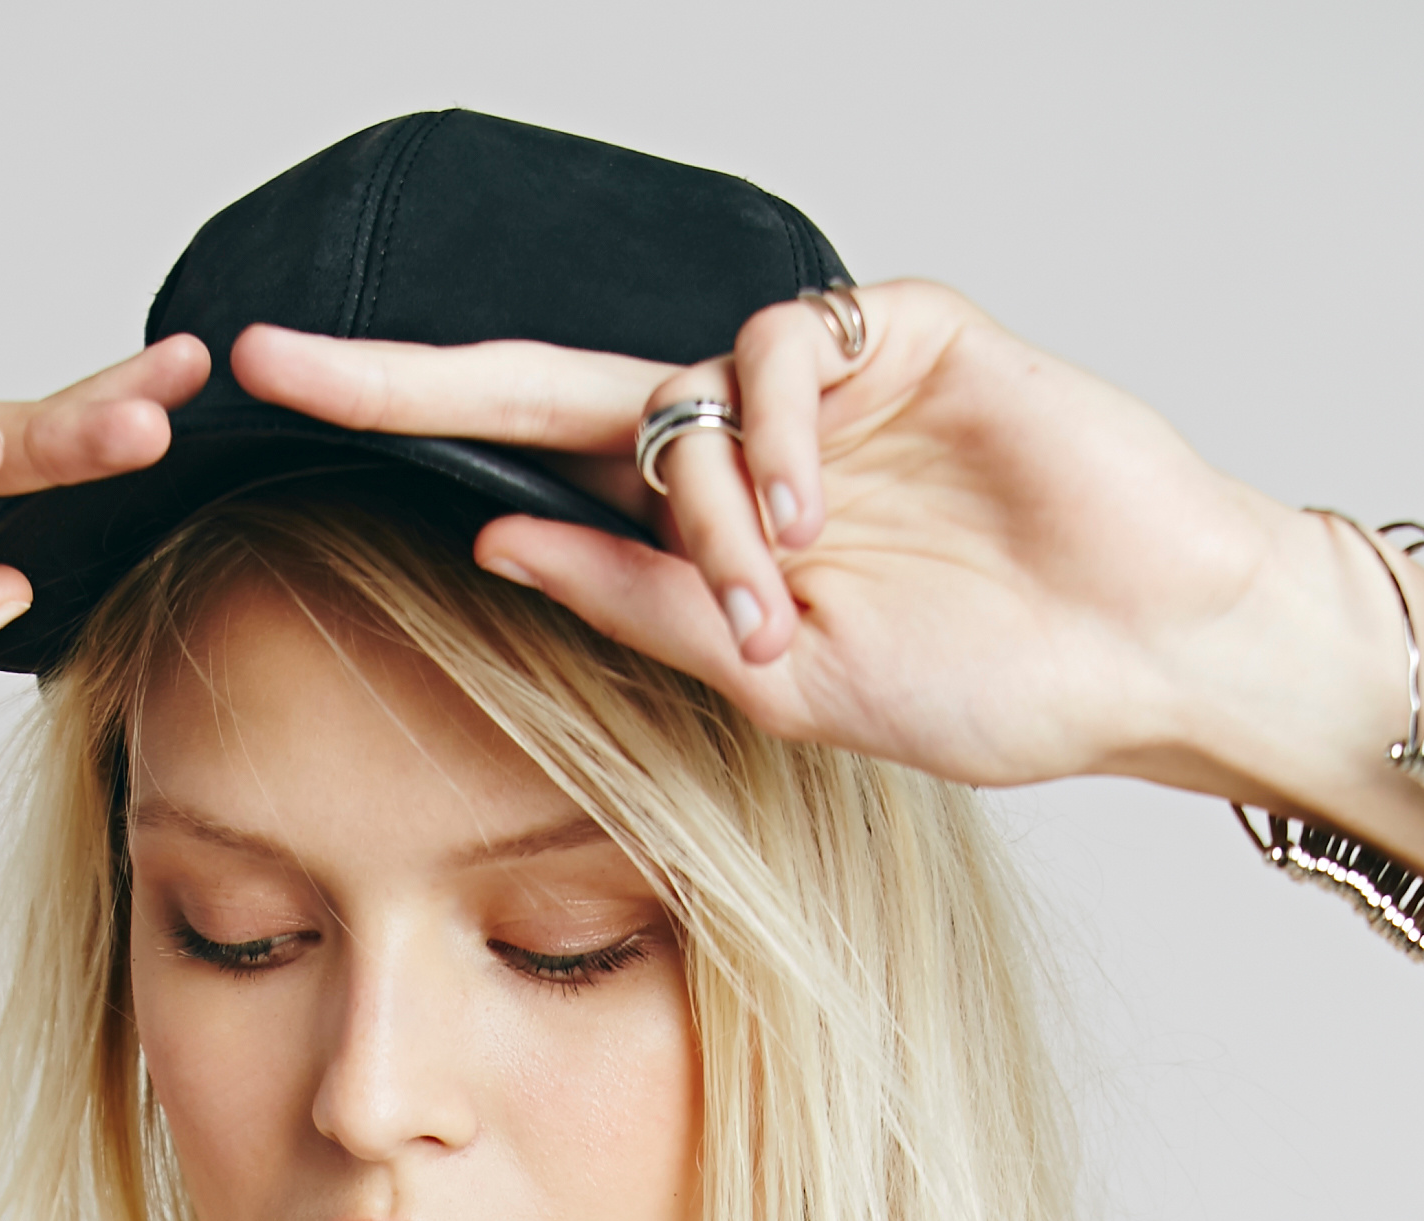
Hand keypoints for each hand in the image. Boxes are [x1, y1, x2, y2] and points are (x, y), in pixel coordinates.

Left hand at [233, 292, 1375, 803]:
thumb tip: (491, 549)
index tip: (279, 422)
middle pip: (545, 385)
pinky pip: (776, 350)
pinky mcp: (901, 333)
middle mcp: (744, 446)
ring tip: (780, 601)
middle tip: (278, 363)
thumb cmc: (990, 685)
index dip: (409, 436)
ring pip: (673, 399)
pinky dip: (767, 440)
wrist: (1145, 658)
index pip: (529, 469)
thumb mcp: (781, 685)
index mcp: (707, 534)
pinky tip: (813, 521)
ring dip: (700, 513)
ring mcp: (818, 387)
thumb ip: (641, 609)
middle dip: (407, 378)